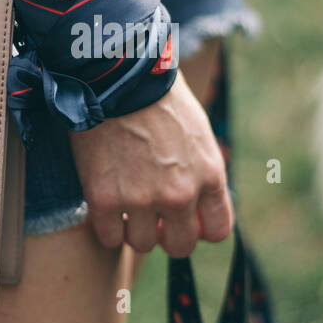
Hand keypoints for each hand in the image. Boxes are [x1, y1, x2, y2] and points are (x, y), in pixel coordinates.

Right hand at [69, 75, 232, 257]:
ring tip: (126, 203)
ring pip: (142, 244)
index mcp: (210, 176)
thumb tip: (197, 204)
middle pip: (180, 246)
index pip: (218, 231)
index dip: (200, 229)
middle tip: (154, 218)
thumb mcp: (199, 133)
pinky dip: (107, 226)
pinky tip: (106, 204)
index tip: (186, 220)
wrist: (118, 76)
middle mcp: (180, 194)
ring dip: (134, 229)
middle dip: (168, 235)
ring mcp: (141, 199)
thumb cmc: (159, 98)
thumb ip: (202, 172)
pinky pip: (109, 237)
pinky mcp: (104, 199)